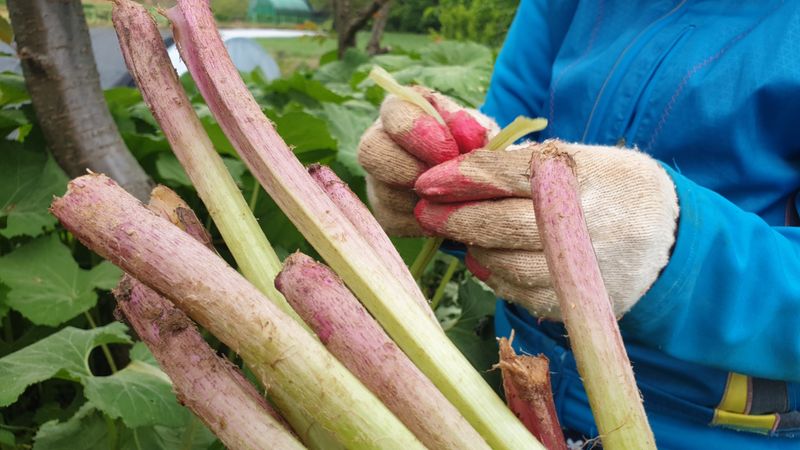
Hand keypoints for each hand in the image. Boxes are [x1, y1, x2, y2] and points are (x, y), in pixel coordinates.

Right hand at [357, 87, 497, 235]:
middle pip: (371, 152)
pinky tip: (447, 215)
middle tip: (445, 180)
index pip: (393, 112)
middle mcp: (379, 141)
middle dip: (410, 169)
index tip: (448, 151)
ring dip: (423, 199)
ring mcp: (376, 179)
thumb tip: (468, 133)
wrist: (479, 181)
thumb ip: (474, 129)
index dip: (417, 132)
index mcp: (402, 110)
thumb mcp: (482, 131)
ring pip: (384, 191)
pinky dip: (425, 221)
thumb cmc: (478, 147)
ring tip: (455, 197)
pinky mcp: (383, 212)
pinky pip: (395, 220)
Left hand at [414, 140, 679, 319]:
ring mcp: (584, 267)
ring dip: (474, 248)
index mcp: (582, 177)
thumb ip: (524, 164)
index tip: (428, 181)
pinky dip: (497, 275)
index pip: (509, 175)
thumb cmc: (612, 187)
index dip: (462, 177)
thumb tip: (461, 171)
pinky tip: (485, 258)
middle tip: (426, 211)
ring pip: (508, 263)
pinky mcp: (580, 300)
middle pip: (504, 224)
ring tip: (454, 233)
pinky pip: (522, 292)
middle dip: (457, 217)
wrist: (671, 238)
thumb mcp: (580, 159)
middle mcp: (585, 224)